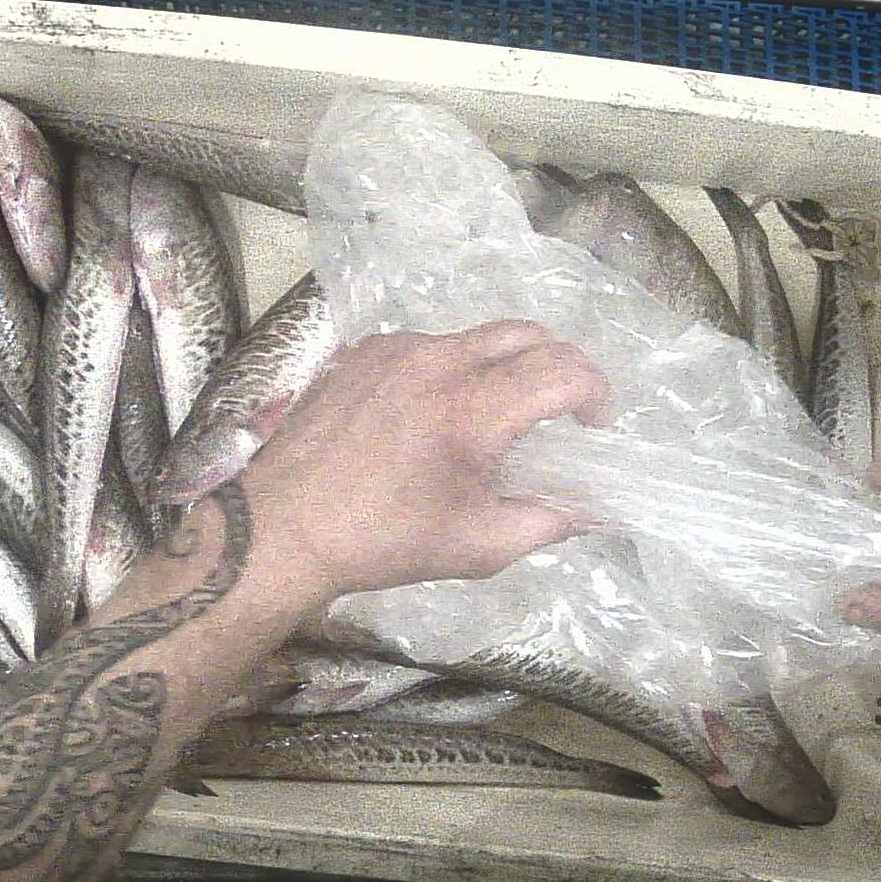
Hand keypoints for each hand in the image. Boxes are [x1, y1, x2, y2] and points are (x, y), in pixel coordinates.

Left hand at [239, 320, 611, 600]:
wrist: (284, 526)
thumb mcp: (477, 546)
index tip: (594, 426)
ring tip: (494, 417)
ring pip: (477, 337)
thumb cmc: (383, 542)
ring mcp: (397, 350)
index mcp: (472, 410)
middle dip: (558, 368)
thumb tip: (593, 510)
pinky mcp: (365, 351)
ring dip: (503, 368)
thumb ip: (547, 522)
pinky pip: (430, 345)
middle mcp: (438, 362)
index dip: (596, 393)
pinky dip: (451, 370)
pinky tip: (434, 415)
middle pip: (528, 335)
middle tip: (557, 413)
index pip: (564, 370)